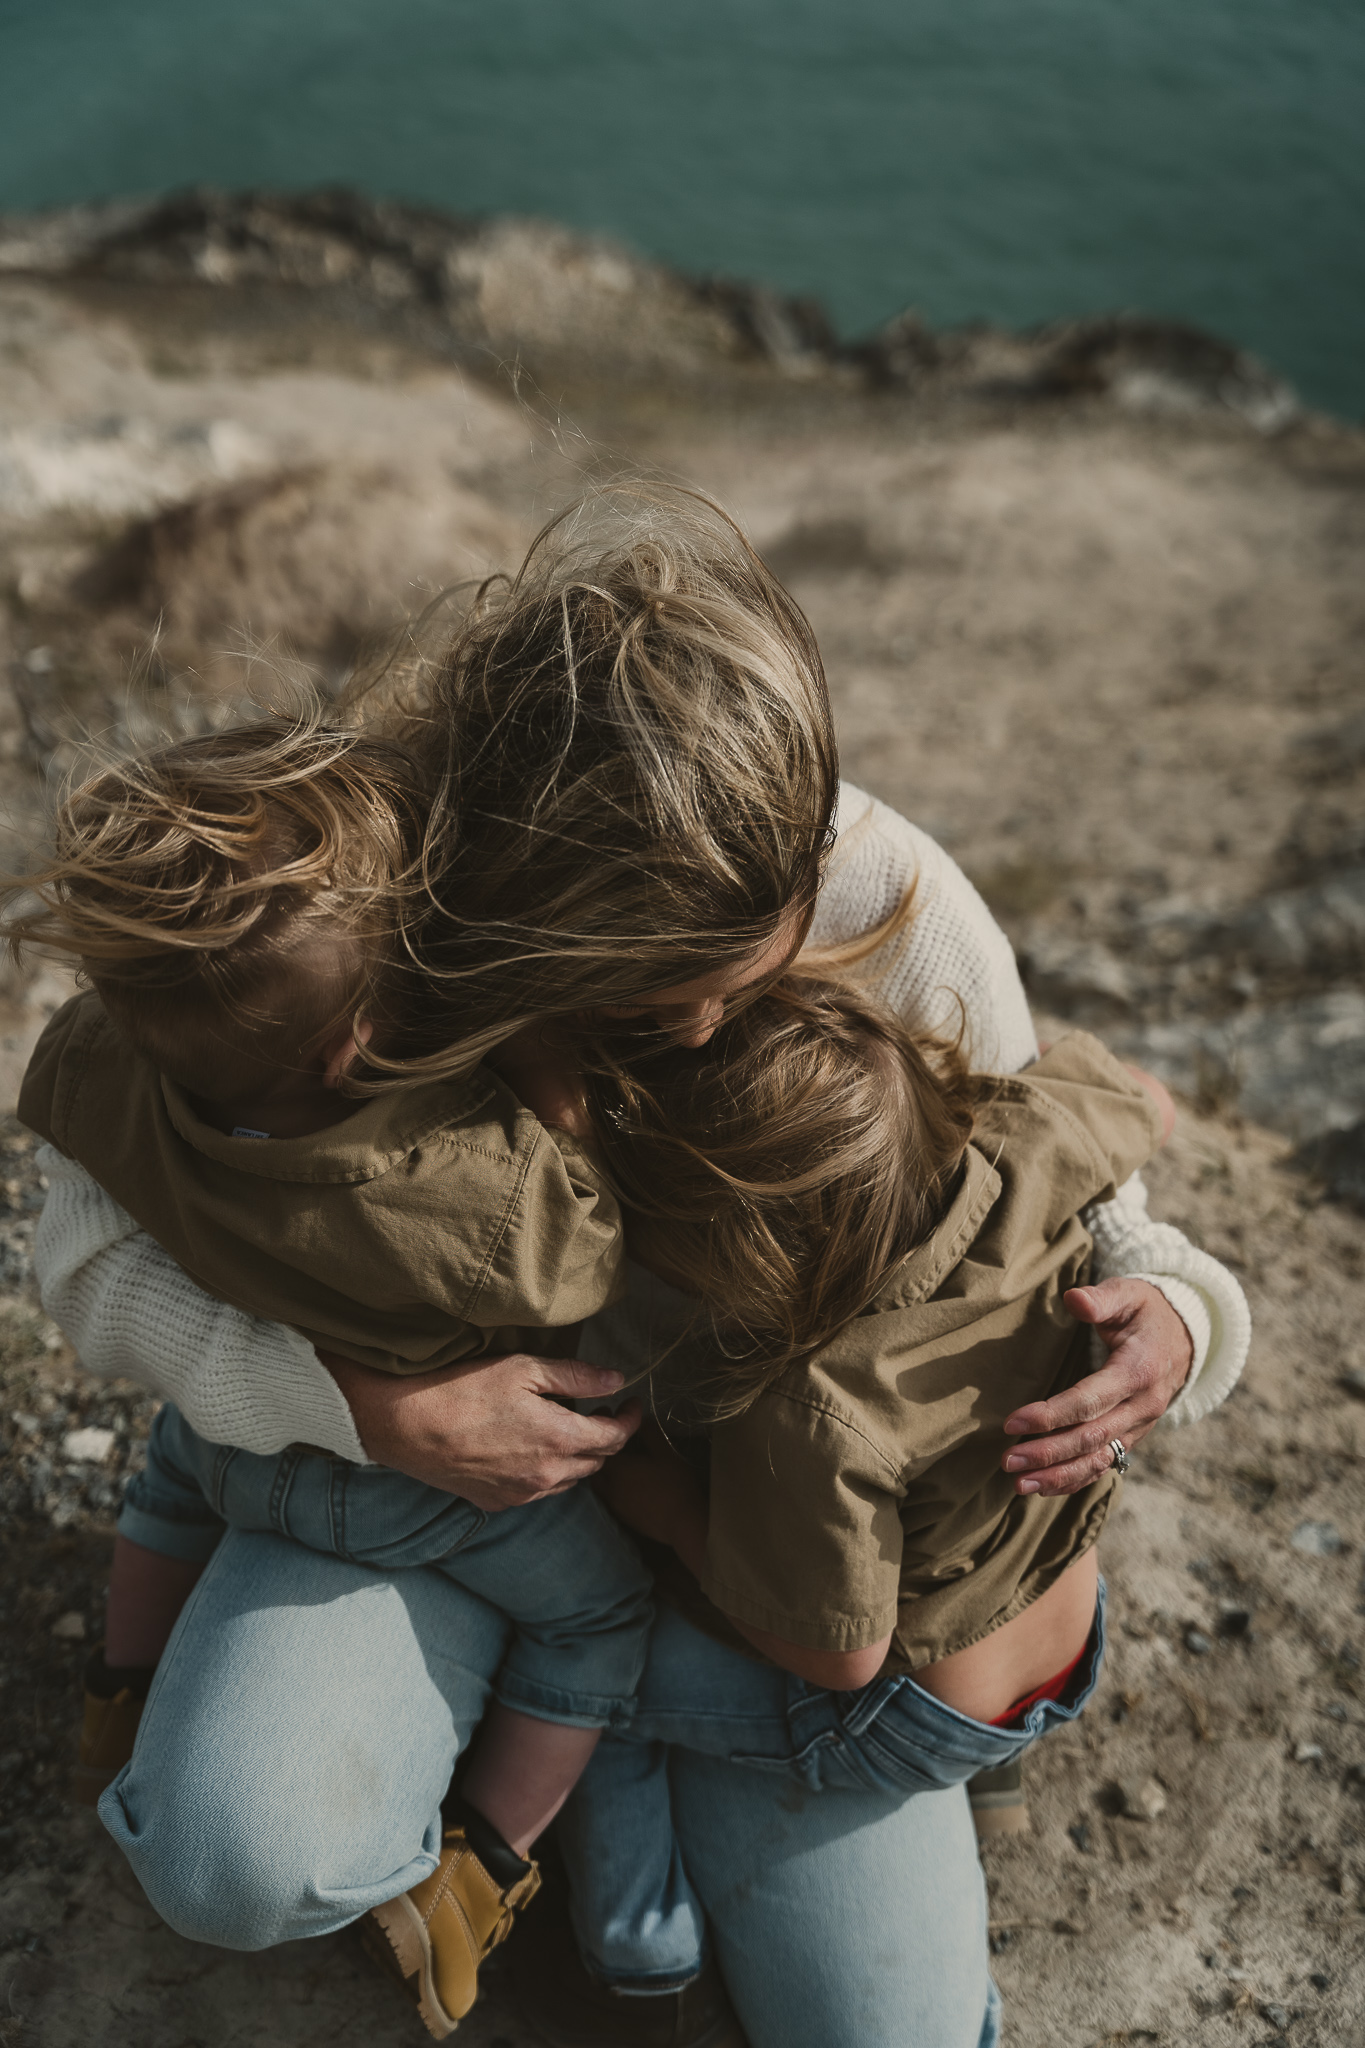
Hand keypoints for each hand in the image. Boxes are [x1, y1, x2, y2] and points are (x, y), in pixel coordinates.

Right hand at [321, 1350, 640, 1509]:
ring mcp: (522, 1493)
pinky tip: (533, 1450)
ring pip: (569, 1480)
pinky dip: (548, 1472)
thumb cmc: (463, 1389)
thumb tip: (617, 1379)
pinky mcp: (497, 1502)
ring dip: (578, 1457)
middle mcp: (547, 1475)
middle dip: (606, 1437)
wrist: (407, 1425)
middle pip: (596, 1462)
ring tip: (567, 1428)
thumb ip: (576, 1376)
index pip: (615, 1438)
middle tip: (601, 1409)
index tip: (630, 1402)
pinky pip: (538, 1490)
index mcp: (560, 1440)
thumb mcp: (524, 1369)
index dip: (630, 1419)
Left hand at [593, 1424, 705, 1547]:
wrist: (683, 1523)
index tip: (614, 1427)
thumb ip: (650, 1433)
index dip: (606, 1436)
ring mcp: (614, 1505)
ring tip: (624, 1466)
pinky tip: (630, 1486)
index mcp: (617, 1469)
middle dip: (603, 1456)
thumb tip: (639, 1419)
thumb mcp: (666, 1452)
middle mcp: (609, 1487)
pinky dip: (614, 1489)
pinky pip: (610, 1498)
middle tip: (617, 1447)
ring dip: (608, 1474)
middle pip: (596, 1468)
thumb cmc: (675, 1484)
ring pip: (601, 1485)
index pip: (600, 1448)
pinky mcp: (622, 1517)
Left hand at [1000, 1278, 1193, 1497]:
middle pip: (1091, 1438)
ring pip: (1098, 1460)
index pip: (1090, 1401)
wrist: (1184, 1337)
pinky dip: (1075, 1480)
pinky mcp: (1132, 1436)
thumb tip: (1074, 1299)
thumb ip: (1101, 1299)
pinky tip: (1043, 1487)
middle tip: (1007, 1460)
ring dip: (1058, 1476)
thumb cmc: (1145, 1312)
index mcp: (1138, 1371)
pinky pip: (1105, 1464)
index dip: (1051, 1415)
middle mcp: (1143, 1406)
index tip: (1012, 1423)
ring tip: (1019, 1485)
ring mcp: (1140, 1426)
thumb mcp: (1129, 1294)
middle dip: (1048, 1453)